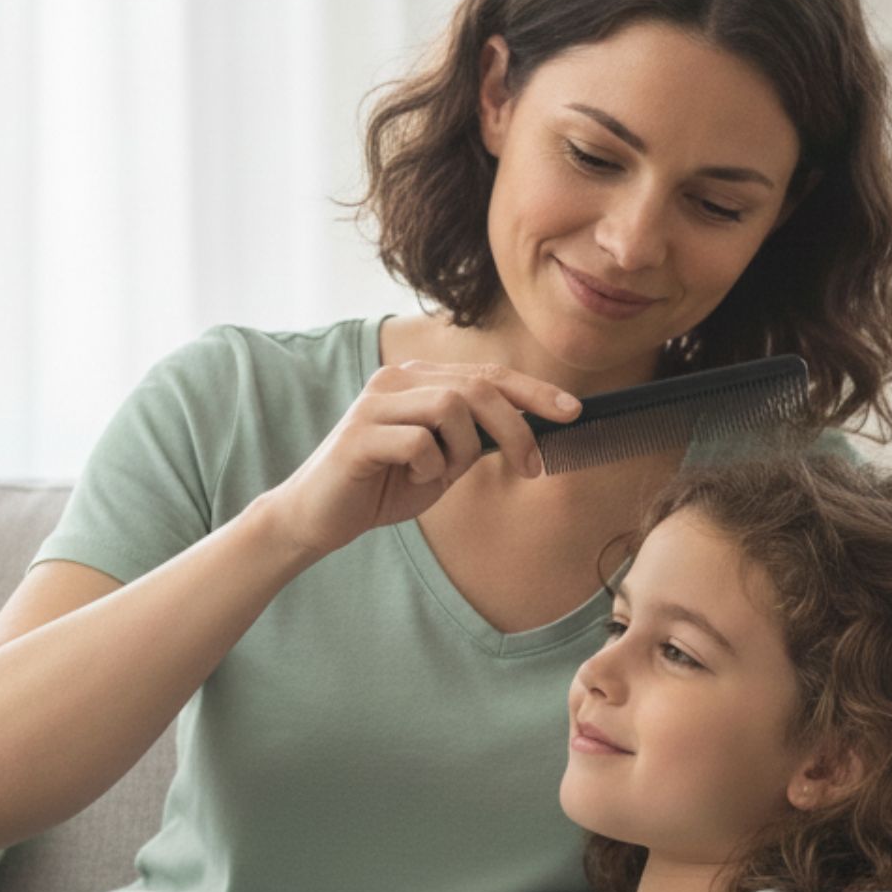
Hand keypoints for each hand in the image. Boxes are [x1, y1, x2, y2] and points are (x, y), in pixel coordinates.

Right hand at [261, 360, 582, 558]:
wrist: (317, 517)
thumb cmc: (383, 486)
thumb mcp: (443, 462)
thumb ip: (476, 440)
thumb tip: (532, 430)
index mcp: (419, 380)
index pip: (488, 375)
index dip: (534, 390)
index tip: (574, 411)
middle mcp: (396, 379)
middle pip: (479, 387)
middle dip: (517, 428)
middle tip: (532, 468)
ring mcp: (375, 402)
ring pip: (452, 408)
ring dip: (463, 452)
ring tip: (441, 475)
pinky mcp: (360, 433)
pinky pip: (420, 443)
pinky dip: (428, 467)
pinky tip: (408, 479)